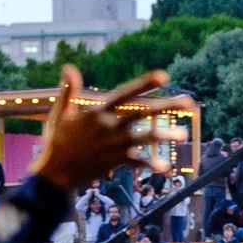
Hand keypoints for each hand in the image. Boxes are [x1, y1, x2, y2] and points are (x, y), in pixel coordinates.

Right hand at [29, 68, 191, 192]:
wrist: (54, 174)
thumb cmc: (57, 141)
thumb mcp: (60, 113)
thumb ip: (68, 90)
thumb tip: (68, 67)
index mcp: (98, 112)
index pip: (125, 94)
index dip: (144, 84)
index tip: (164, 76)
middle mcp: (109, 127)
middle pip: (142, 114)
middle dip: (166, 107)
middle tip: (189, 102)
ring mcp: (114, 145)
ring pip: (145, 139)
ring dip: (164, 137)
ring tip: (183, 135)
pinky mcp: (115, 162)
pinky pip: (137, 163)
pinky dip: (150, 165)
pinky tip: (167, 167)